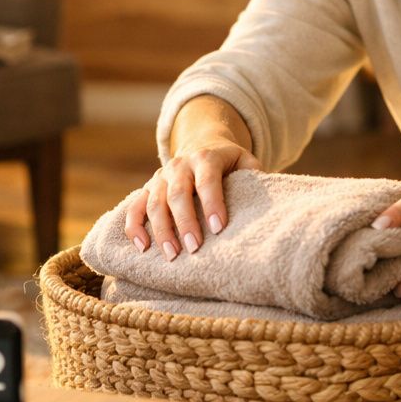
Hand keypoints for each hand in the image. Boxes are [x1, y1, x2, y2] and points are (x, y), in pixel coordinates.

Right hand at [125, 140, 260, 260]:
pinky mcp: (148, 189)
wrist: (202, 145)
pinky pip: (135, 207)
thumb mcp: (245, 161)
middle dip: (185, 222)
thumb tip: (266, 203)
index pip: (207, 180)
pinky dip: (134, 227)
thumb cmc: (229, 163)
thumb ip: (254, 175)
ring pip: (154, 203)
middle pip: (177, 193)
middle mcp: (179, 165)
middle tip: (194, 248)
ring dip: (161, 230)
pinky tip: (142, 247)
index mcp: (206, 157)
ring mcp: (160, 177)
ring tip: (172, 256)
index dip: (212, 203)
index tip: (219, 228)